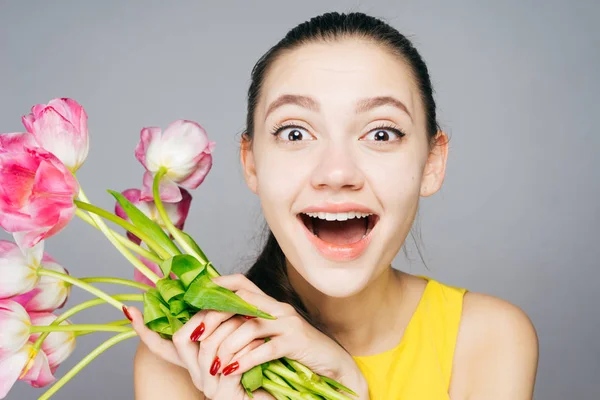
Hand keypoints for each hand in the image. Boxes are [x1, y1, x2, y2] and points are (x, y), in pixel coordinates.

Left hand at [127, 273, 368, 398]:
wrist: (332, 365)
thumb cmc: (297, 352)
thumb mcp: (269, 336)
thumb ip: (247, 328)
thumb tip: (217, 328)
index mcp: (268, 304)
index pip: (240, 282)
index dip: (216, 284)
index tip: (193, 295)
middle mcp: (277, 307)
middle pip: (239, 301)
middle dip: (213, 317)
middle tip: (195, 335)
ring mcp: (288, 323)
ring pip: (249, 326)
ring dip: (226, 345)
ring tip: (212, 364)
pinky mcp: (296, 341)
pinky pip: (266, 348)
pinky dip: (246, 360)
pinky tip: (232, 369)